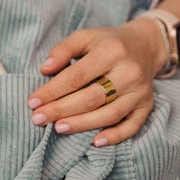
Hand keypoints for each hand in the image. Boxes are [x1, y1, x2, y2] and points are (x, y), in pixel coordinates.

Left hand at [27, 19, 167, 146]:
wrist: (145, 45)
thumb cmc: (107, 42)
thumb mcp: (85, 36)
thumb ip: (63, 50)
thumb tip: (45, 70)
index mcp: (111, 51)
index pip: (77, 76)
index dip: (53, 91)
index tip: (33, 102)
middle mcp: (129, 72)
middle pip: (92, 97)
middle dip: (62, 110)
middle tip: (38, 119)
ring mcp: (140, 91)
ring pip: (110, 114)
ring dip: (82, 124)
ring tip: (58, 128)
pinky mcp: (147, 105)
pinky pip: (133, 125)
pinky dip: (115, 136)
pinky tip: (95, 142)